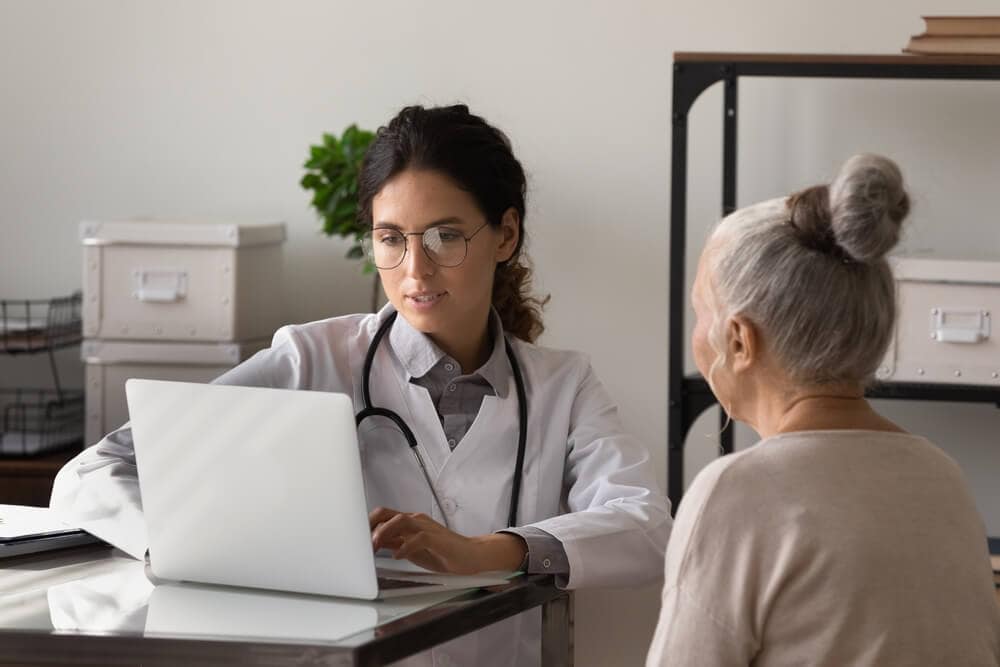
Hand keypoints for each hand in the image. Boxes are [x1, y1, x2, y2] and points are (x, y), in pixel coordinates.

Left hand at [369, 507, 526, 574]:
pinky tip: (398, 555)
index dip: (367, 524)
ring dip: (384, 532)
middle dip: (370, 523)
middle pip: (387, 513)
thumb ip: (395, 543)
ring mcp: (426, 528)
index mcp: (409, 522)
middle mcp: (416, 521)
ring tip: (374, 546)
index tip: (354, 536)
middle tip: (359, 539)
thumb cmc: (442, 553)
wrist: (470, 556)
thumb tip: (374, 544)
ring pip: (400, 520)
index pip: (383, 515)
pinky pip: (418, 538)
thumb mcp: (412, 549)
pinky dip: (405, 546)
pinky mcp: (437, 539)